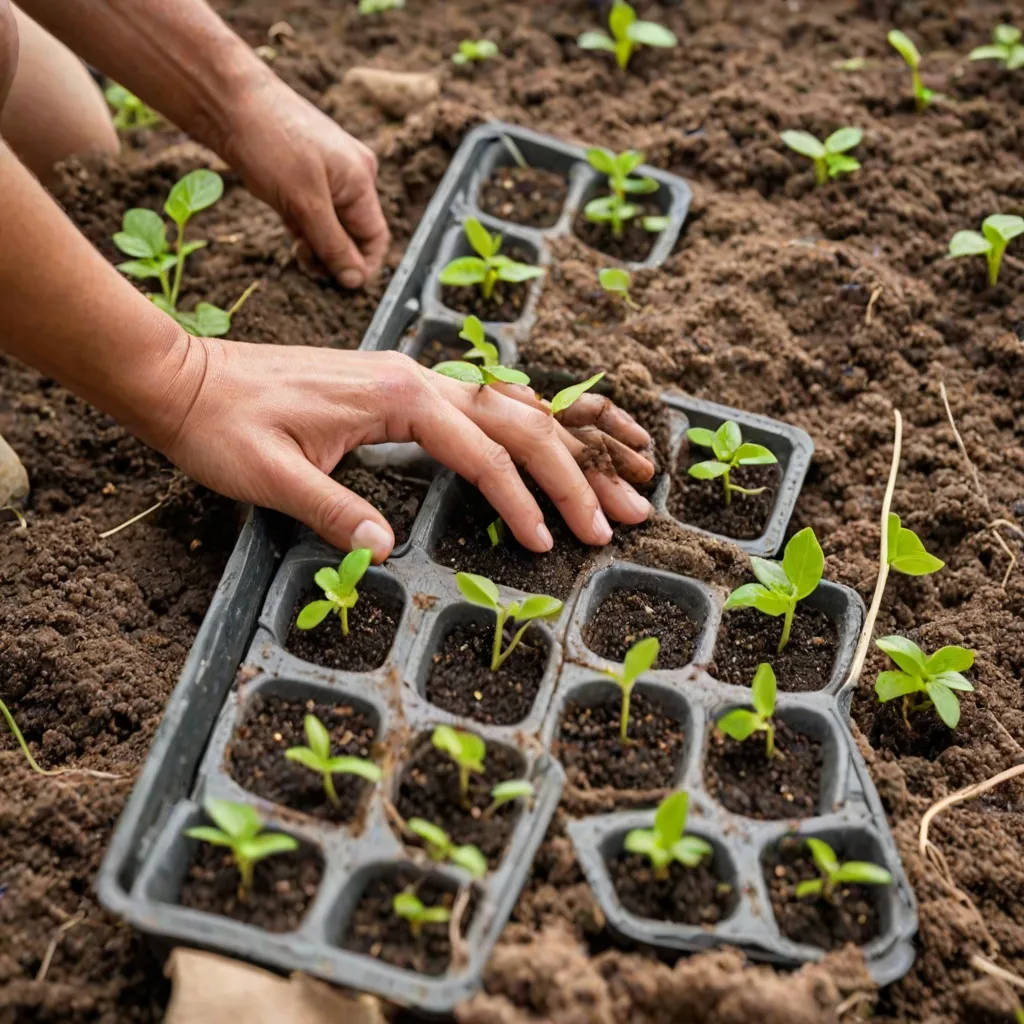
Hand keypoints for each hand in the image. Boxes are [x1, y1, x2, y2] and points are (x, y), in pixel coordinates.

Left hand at [154, 339, 654, 561]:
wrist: (187, 380)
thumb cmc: (225, 426)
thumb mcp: (270, 476)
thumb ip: (332, 508)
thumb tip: (389, 549)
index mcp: (397, 396)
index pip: (483, 451)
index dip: (524, 500)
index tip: (554, 543)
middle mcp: (418, 377)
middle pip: (520, 421)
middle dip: (575, 473)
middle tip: (622, 519)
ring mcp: (414, 376)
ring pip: (513, 406)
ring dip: (568, 445)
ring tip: (620, 477)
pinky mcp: (404, 387)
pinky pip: (487, 403)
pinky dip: (532, 425)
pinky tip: (556, 442)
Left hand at [217, 76, 388, 288]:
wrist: (228, 101)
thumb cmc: (269, 143)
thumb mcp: (304, 203)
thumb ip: (333, 245)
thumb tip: (355, 281)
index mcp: (361, 180)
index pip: (375, 239)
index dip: (361, 267)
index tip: (337, 284)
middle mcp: (352, 178)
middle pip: (354, 235)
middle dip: (333, 256)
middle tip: (305, 263)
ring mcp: (329, 176)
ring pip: (332, 227)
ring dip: (315, 245)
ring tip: (294, 246)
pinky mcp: (305, 176)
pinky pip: (314, 214)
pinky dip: (303, 228)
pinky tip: (287, 227)